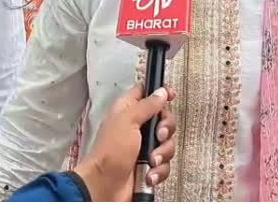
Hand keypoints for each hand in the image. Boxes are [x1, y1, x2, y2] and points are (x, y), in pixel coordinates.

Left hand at [72, 84, 176, 201]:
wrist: (105, 185)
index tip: (171, 96)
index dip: (159, 92)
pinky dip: (159, 170)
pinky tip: (150, 174)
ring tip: (150, 161)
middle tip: (158, 136)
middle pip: (163, 119)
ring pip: (167, 144)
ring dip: (162, 154)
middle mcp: (136, 127)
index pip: (145, 93)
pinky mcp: (148, 166)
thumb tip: (161, 91)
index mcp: (127, 111)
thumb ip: (146, 105)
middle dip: (166, 129)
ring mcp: (143, 147)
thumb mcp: (127, 121)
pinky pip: (164, 164)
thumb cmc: (111, 150)